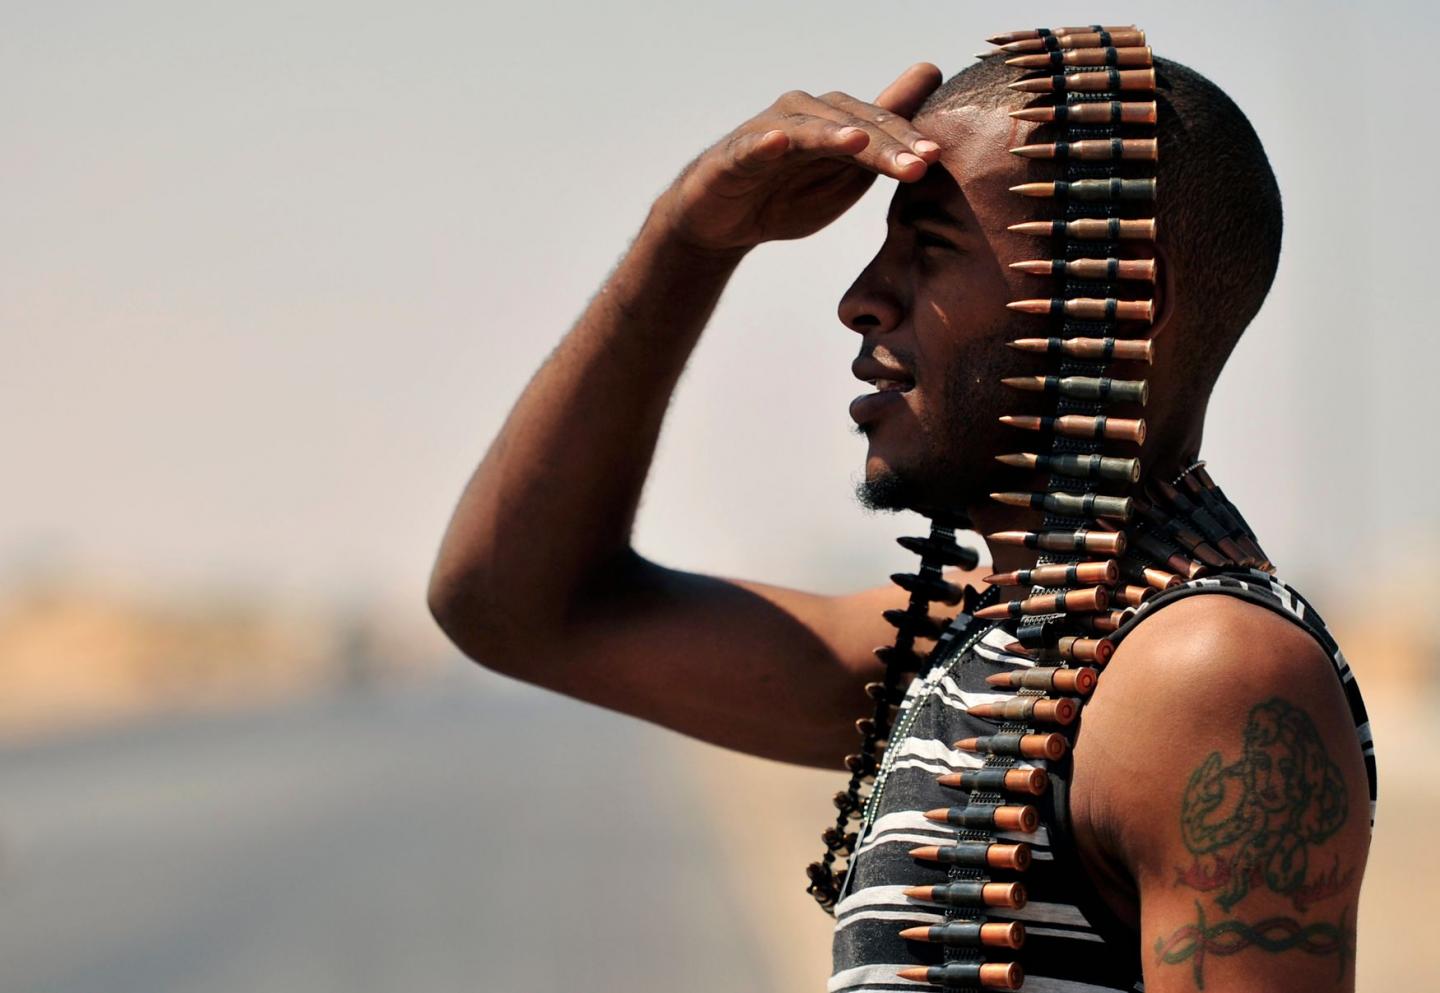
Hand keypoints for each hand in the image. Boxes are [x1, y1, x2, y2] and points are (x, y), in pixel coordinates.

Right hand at [653, 63, 943, 256]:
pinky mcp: (735, 155)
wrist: (724, 223)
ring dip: (833, 136)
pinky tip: (779, 143)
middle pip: (851, 124)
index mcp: (837, 122)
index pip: (879, 125)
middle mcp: (806, 115)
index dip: (907, 138)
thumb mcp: (846, 176)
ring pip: (808, 131)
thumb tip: (930, 74)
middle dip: (884, 144)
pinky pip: (751, 147)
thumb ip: (884, 137)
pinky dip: (765, 143)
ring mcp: (769, 131)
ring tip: (858, 143)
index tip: (935, 157)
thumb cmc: (787, 194)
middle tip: (915, 164)